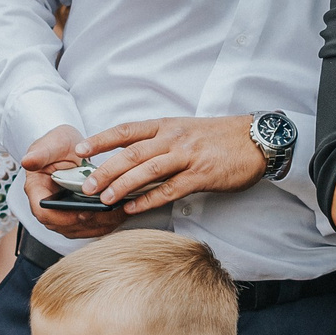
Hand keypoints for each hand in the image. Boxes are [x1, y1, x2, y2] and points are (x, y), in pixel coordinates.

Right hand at [21, 124, 128, 239]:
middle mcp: (49, 208)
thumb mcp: (50, 144)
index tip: (82, 212)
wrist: (69, 149)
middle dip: (87, 222)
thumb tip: (27, 161)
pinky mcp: (78, 217)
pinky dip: (107, 223)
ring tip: (119, 213)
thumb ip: (40, 153)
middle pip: (64, 226)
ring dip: (100, 224)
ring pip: (81, 229)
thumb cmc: (57, 145)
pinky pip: (92, 227)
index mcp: (37, 191)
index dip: (62, 217)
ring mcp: (63, 215)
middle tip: (108, 213)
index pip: (44, 213)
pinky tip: (122, 213)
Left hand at [78, 115, 265, 213]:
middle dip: (105, 170)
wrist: (255, 140)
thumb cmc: (218, 138)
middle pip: (131, 153)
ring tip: (104, 200)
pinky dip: (149, 200)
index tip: (79, 150)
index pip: (126, 130)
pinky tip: (133, 208)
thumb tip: (129, 161)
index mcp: (166, 126)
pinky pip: (170, 189)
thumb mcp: (185, 131)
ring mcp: (187, 156)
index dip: (101, 140)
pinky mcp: (201, 174)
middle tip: (85, 186)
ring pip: (147, 170)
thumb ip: (159, 143)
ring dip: (122, 186)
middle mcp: (173, 138)